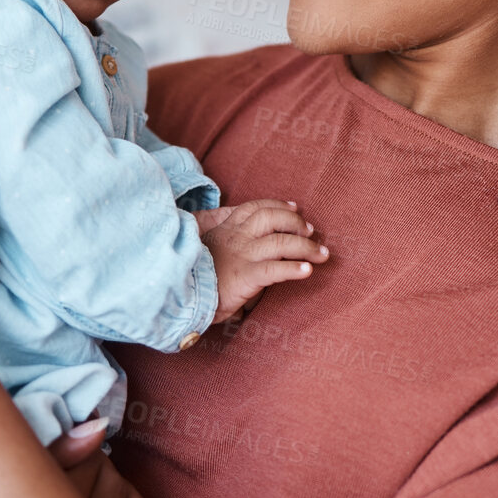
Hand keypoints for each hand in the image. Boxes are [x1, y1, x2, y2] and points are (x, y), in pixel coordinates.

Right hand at [199, 199, 327, 324]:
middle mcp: (236, 237)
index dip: (278, 205)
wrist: (176, 293)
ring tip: (321, 254)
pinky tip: (307, 271)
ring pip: (281, 242)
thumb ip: (223, 247)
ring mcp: (242, 255)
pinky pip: (275, 269)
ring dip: (307, 247)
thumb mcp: (205, 253)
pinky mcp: (245, 275)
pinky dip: (294, 269)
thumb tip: (240, 252)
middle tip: (311, 231)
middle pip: (272, 217)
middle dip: (296, 222)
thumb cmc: (191, 277)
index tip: (295, 207)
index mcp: (226, 230)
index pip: (255, 208)